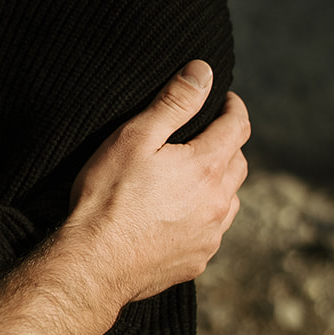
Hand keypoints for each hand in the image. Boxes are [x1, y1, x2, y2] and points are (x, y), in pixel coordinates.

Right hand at [66, 61, 249, 304]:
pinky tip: (182, 215)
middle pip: (239, 163)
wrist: (93, 263)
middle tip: (208, 133)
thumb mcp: (136, 136)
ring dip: (220, 183)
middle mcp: (219, 202)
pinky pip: (213, 231)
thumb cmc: (108, 196)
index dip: (232, 106)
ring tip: (196, 175)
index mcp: (208, 166)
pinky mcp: (197, 261)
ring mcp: (210, 236)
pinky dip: (205, 216)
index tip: (224, 99)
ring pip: (230, 200)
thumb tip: (204, 71)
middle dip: (228, 143)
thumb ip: (175, 102)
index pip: (237, 125)